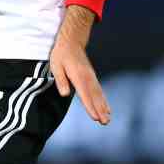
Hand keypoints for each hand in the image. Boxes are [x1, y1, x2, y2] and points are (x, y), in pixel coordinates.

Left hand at [50, 6, 111, 124]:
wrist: (72, 41)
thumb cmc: (61, 54)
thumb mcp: (56, 65)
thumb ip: (61, 80)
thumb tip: (64, 94)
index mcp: (78, 76)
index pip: (85, 94)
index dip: (90, 106)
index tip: (95, 117)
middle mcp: (87, 77)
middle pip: (95, 96)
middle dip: (100, 110)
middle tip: (105, 122)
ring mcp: (91, 77)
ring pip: (99, 94)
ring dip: (104, 107)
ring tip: (107, 119)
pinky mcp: (92, 77)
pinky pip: (99, 90)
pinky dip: (103, 100)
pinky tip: (107, 109)